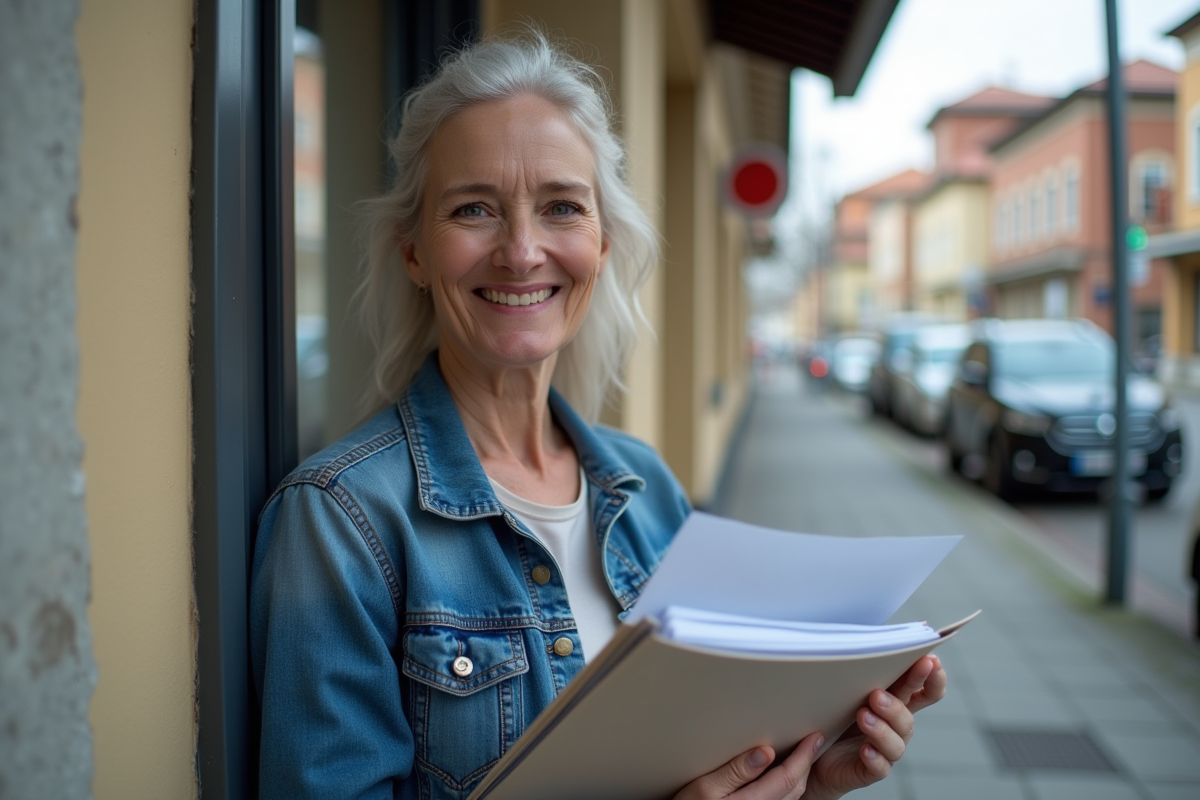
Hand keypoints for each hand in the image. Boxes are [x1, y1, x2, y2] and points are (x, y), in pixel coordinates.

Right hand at [673, 731, 825, 799]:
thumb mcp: (704, 786)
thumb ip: (736, 770)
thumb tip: (765, 752)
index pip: (788, 777)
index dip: (804, 756)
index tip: (813, 738)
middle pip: (795, 788)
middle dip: (807, 763)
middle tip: (813, 741)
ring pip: (792, 797)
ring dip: (800, 775)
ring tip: (803, 756)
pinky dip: (789, 787)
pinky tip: (783, 777)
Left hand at [803, 654, 947, 799]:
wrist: (814, 757)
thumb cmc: (832, 716)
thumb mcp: (846, 690)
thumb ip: (859, 672)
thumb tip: (858, 640)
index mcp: (896, 702)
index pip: (925, 691)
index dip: (934, 678)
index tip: (931, 661)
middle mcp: (895, 726)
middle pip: (909, 714)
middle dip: (897, 703)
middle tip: (876, 693)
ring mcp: (885, 749)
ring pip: (897, 742)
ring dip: (882, 728)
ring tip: (863, 716)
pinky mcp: (871, 769)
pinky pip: (880, 766)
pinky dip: (874, 757)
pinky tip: (865, 750)